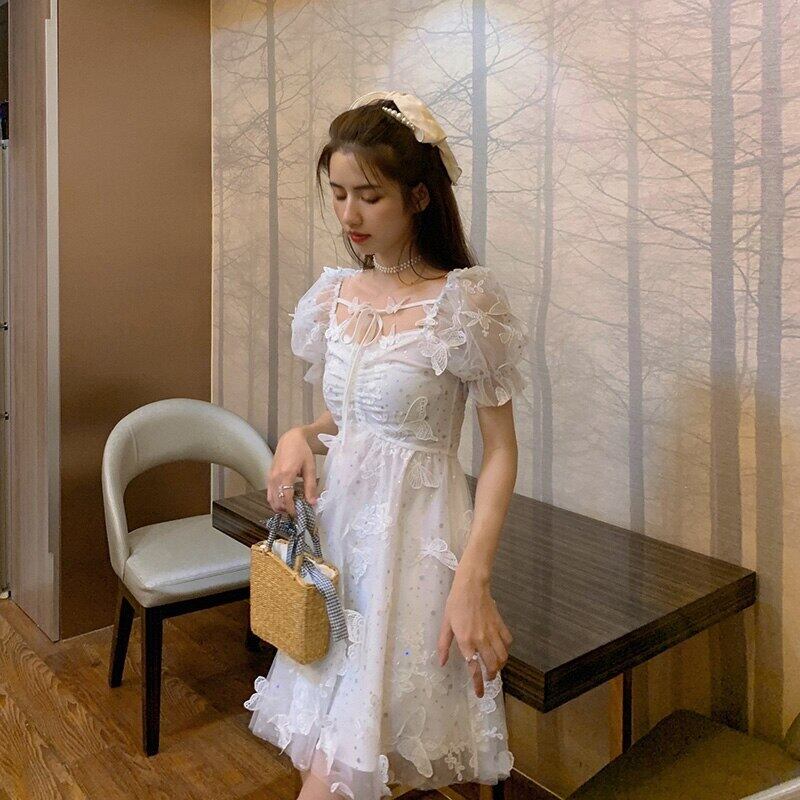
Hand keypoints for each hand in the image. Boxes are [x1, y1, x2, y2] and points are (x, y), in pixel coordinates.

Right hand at [267, 427, 318, 518]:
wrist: (291, 439)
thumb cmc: (302, 451)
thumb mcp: (310, 468)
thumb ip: (310, 486)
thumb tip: (312, 503)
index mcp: (286, 474)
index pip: (286, 498)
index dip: (292, 509)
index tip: (299, 515)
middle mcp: (275, 477)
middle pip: (276, 501)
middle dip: (286, 510)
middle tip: (297, 512)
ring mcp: (270, 477)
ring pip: (271, 499)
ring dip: (280, 507)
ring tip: (292, 508)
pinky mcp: (269, 476)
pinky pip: (269, 493)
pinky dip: (276, 500)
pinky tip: (285, 500)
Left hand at [437, 570, 512, 697]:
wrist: (472, 586)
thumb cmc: (456, 603)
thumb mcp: (446, 624)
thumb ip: (444, 645)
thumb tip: (442, 663)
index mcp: (466, 641)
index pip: (474, 668)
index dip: (478, 684)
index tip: (479, 694)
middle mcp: (481, 640)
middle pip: (492, 666)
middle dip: (491, 677)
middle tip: (487, 678)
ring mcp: (493, 633)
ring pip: (502, 657)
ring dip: (500, 666)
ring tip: (494, 667)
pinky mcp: (501, 625)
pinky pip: (508, 643)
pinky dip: (506, 650)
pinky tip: (501, 649)